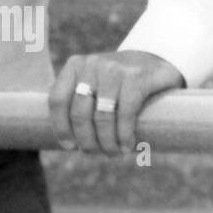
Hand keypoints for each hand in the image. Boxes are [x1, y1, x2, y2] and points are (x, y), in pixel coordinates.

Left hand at [48, 50, 183, 155]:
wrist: (155, 59)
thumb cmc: (118, 80)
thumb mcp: (93, 80)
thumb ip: (78, 99)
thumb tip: (65, 139)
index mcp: (74, 65)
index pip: (58, 100)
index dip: (61, 127)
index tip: (69, 146)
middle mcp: (91, 65)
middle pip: (80, 112)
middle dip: (86, 140)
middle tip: (95, 153)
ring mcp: (114, 70)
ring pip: (102, 116)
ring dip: (106, 142)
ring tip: (113, 153)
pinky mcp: (137, 77)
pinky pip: (125, 112)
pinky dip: (124, 134)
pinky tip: (127, 145)